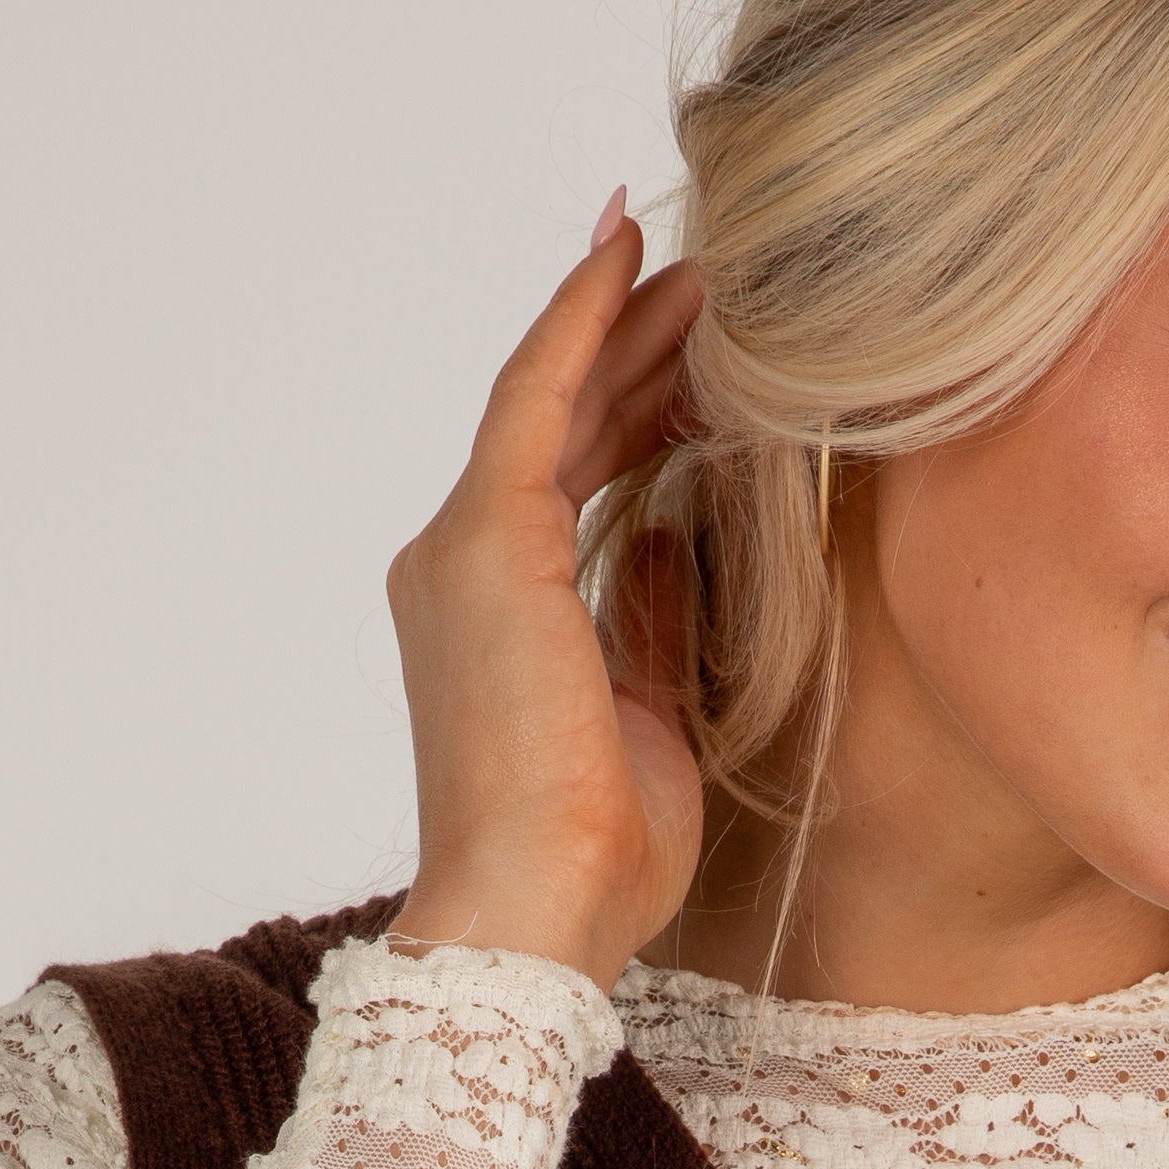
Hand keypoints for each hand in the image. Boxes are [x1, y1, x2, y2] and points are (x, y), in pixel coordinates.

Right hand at [383, 191, 708, 983]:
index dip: (626, 409)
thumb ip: (647, 619)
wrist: (540, 906)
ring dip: (619, 326)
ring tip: (695, 269)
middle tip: (707, 288)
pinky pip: (536, 402)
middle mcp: (461, 570)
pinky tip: (625, 261)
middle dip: (632, 352)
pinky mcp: (489, 542)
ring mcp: (466, 551)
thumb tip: (672, 536)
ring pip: (551, 402)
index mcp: (497, 619)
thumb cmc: (595, 855)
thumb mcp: (647, 716)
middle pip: (560, 431)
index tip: (687, 352)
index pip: (569, 483)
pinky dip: (580, 325)